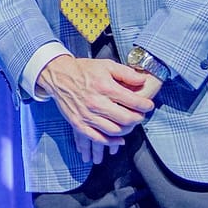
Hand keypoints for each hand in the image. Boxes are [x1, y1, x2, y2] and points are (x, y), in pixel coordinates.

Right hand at [36, 54, 157, 151]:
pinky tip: (119, 139)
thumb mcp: (107, 65)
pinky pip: (97, 138)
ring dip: (127, 130)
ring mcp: (87, 115)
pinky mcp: (78, 124)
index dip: (145, 105)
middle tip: (140, 115)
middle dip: (138, 118)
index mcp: (105, 87)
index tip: (148, 106)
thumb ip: (126, 73)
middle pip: (126, 119)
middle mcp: (96, 103)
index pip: (133, 101)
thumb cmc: (84, 70)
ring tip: (130, 124)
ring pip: (114, 130)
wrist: (59, 76)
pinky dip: (111, 142)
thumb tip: (143, 80)